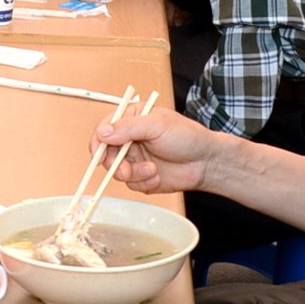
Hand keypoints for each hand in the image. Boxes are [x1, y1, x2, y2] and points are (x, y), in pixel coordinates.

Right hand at [90, 108, 225, 195]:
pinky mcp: (142, 176)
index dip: (98, 142)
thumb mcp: (157, 125)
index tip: (99, 155)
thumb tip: (103, 133)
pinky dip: (144, 183)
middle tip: (127, 170)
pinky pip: (131, 184)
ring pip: (118, 172)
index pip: (104, 129)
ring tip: (153, 170)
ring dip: (134, 174)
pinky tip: (158, 177)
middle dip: (116, 164)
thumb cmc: (187, 137)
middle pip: (106, 154)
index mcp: (132, 119)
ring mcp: (135, 158)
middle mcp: (130, 139)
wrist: (206, 162)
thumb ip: (128, 128)